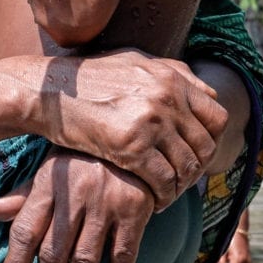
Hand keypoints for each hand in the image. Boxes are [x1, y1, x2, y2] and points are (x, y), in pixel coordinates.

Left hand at [0, 150, 157, 262]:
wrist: (132, 136)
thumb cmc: (82, 156)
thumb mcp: (49, 168)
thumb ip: (22, 195)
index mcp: (48, 184)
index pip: (25, 232)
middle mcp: (75, 196)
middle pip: (54, 252)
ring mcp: (107, 204)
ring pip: (86, 259)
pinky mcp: (135, 211)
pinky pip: (124, 253)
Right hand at [25, 50, 225, 200]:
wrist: (45, 92)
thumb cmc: (86, 79)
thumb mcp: (133, 61)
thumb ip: (171, 71)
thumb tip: (203, 88)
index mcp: (171, 78)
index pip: (217, 115)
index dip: (211, 140)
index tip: (195, 153)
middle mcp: (166, 98)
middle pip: (206, 145)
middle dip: (197, 168)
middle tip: (182, 179)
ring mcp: (150, 122)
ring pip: (187, 166)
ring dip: (181, 186)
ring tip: (168, 193)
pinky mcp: (130, 146)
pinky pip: (163, 181)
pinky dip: (164, 196)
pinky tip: (154, 201)